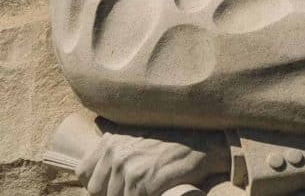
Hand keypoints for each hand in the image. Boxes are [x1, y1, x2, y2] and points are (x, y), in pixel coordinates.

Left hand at [76, 132, 228, 195]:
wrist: (203, 144)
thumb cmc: (174, 140)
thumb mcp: (140, 133)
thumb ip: (118, 141)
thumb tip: (96, 145)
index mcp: (112, 140)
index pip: (84, 172)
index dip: (97, 182)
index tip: (112, 183)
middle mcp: (117, 153)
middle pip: (96, 190)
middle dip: (113, 192)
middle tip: (135, 186)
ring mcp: (129, 168)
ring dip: (130, 195)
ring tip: (146, 187)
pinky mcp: (143, 182)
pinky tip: (154, 190)